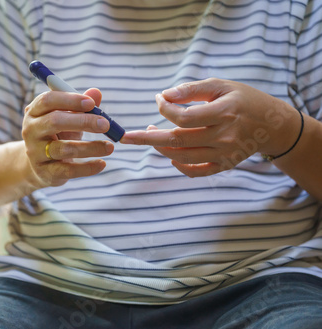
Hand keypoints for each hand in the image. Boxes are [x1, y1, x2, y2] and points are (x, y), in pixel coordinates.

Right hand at [22, 88, 113, 186]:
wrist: (40, 166)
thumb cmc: (57, 135)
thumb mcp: (68, 118)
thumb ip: (80, 106)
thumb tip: (96, 93)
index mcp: (34, 111)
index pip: (48, 100)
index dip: (70, 100)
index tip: (92, 104)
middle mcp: (31, 130)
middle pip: (54, 122)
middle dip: (82, 121)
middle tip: (105, 124)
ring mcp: (35, 152)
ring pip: (63, 148)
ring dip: (90, 147)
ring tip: (109, 147)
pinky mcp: (45, 172)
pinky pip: (68, 170)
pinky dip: (87, 168)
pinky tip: (101, 164)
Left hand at [120, 78, 299, 176]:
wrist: (272, 125)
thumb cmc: (243, 100)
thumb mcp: (221, 85)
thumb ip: (192, 89)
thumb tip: (164, 95)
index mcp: (224, 112)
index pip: (184, 117)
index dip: (165, 109)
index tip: (158, 99)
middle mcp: (224, 136)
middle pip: (178, 140)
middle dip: (148, 138)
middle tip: (127, 136)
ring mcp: (225, 154)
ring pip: (183, 157)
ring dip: (160, 149)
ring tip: (150, 135)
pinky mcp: (224, 166)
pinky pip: (196, 171)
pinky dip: (179, 166)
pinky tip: (169, 155)